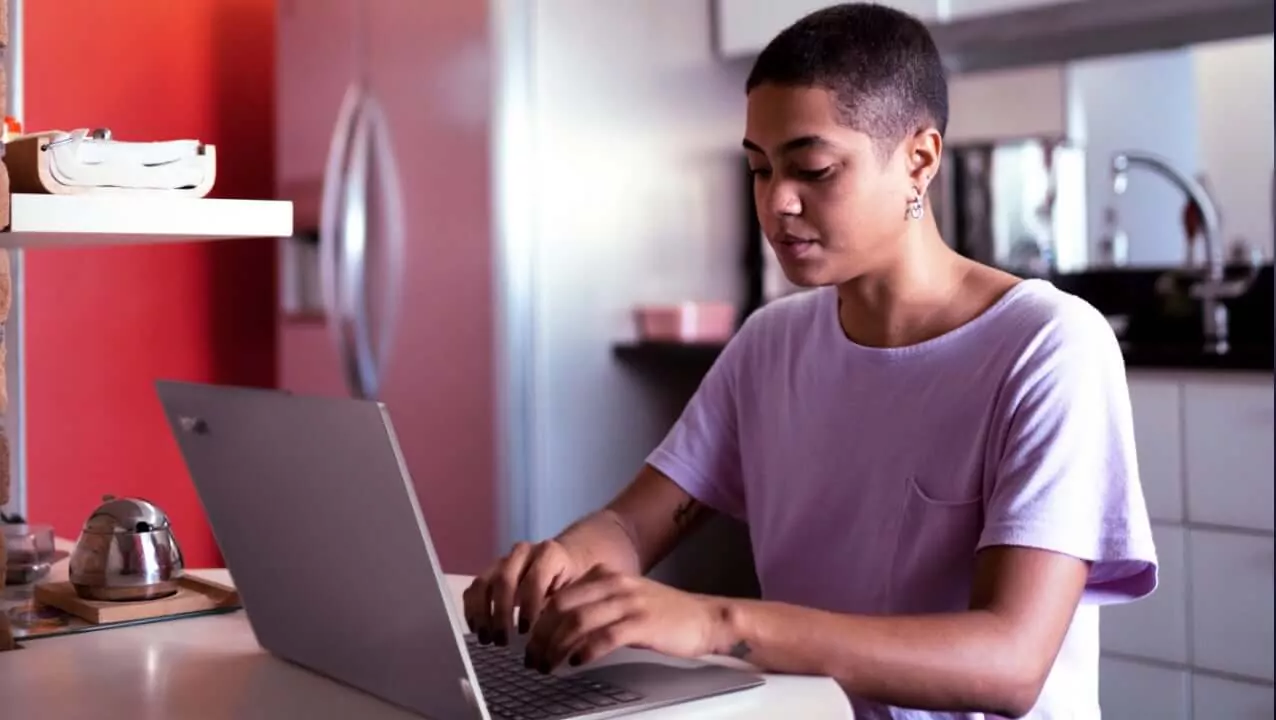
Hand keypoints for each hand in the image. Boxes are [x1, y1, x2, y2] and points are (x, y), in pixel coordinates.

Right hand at [462, 540, 584, 646]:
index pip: (534, 579)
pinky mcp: (490, 571)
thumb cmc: (571, 581)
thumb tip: (546, 636)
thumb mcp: (574, 591)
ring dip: (481, 613)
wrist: (565, 560)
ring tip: (487, 638)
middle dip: (500, 613)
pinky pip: (474, 588)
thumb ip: (560, 607)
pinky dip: (472, 610)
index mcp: (549, 554)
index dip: (528, 606)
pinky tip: (477, 629)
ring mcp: (503, 560)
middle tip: (502, 640)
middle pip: (504, 580)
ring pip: (483, 583)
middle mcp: (523, 553)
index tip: (526, 631)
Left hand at [523, 565, 725, 672]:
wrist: (705, 619)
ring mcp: (629, 603)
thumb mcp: (625, 598)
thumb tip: (559, 623)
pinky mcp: (643, 623)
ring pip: (577, 622)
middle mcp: (614, 585)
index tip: (529, 643)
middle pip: (561, 607)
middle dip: (541, 636)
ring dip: (556, 647)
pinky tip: (576, 663)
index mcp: (606, 576)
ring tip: (547, 665)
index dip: (538, 621)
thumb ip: (595, 602)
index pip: (559, 596)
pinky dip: (585, 651)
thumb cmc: (663, 615)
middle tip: (532, 658)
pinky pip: (604, 637)